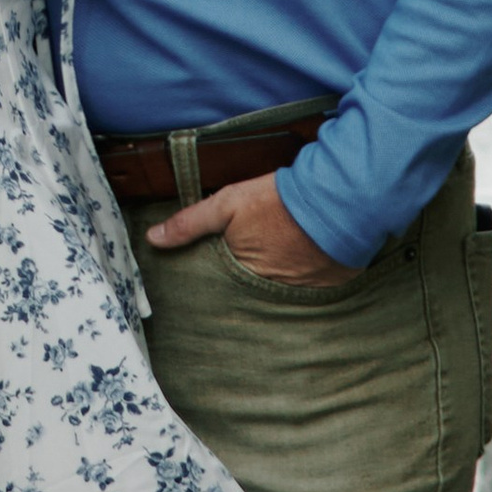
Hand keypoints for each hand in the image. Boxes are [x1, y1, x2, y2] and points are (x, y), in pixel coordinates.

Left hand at [146, 170, 362, 288]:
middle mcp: (272, 291)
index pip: (225, 287)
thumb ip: (190, 223)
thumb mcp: (227, 204)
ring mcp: (304, 291)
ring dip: (281, 278)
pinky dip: (309, 276)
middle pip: (254, 291)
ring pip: (284, 290)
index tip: (225, 266)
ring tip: (282, 259)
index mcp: (245, 274)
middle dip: (251, 282)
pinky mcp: (331, 286)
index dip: (223, 277)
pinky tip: (308, 259)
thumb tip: (153, 239)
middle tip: (256, 261)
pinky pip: (314, 287)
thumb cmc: (280, 201)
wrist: (338, 199)